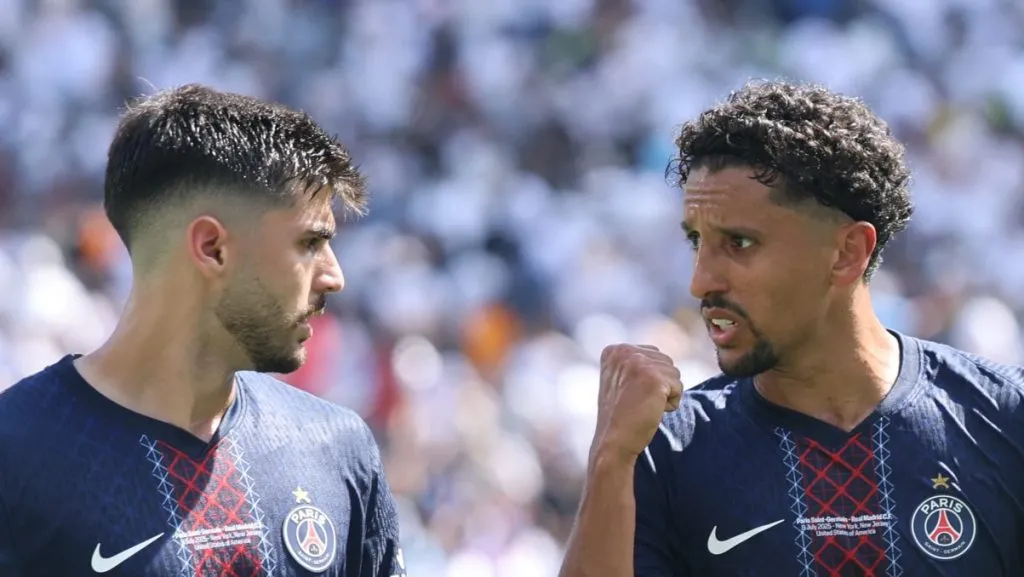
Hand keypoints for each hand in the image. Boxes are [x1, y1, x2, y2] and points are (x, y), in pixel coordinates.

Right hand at [592, 344, 682, 465]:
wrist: (613, 441)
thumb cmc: (620, 416)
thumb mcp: (621, 380)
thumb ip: (636, 364)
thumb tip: (663, 359)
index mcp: (614, 350)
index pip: (653, 355)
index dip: (648, 379)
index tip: (629, 394)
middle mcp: (624, 352)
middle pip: (665, 361)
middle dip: (659, 385)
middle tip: (637, 401)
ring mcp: (639, 363)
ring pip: (674, 374)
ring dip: (665, 394)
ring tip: (643, 406)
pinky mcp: (654, 378)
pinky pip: (678, 388)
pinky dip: (670, 404)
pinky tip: (652, 411)